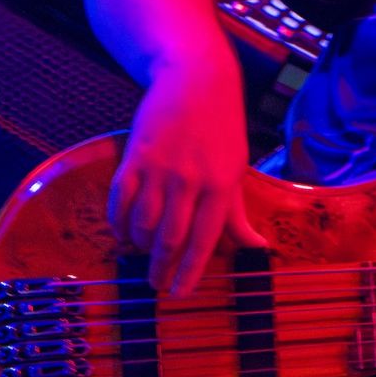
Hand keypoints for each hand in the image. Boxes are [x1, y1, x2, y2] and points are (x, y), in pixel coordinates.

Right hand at [108, 50, 265, 295]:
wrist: (197, 82)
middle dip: (159, 267)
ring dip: (139, 244)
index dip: (190, 272)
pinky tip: (122, 230)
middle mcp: (191, 181)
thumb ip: (237, 213)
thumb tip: (257, 248)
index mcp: (222, 187)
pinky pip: (120, 199)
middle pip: (170, 238)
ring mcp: (161, 169)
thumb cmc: (223, 130)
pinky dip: (118, 220)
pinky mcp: (136, 157)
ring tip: (141, 253)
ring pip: (143, 222)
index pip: (205, 241)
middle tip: (154, 284)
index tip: (178, 294)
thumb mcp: (237, 170)